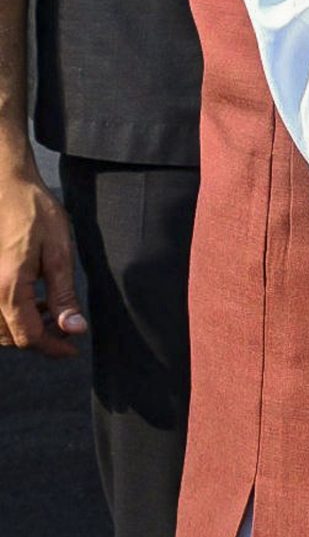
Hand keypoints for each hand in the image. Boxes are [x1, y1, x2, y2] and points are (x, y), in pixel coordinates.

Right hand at [0, 150, 82, 355]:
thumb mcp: (59, 252)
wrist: (6, 187)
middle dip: (39, 340)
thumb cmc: (35, 213)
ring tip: (54, 313)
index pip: (27, 336)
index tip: (73, 349)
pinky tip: (35, 302)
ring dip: (24, 328)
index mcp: (7, 287)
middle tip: (68, 332)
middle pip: (10, 337)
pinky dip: (12, 315)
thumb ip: (64, 294)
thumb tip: (73, 329)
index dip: (52, 348)